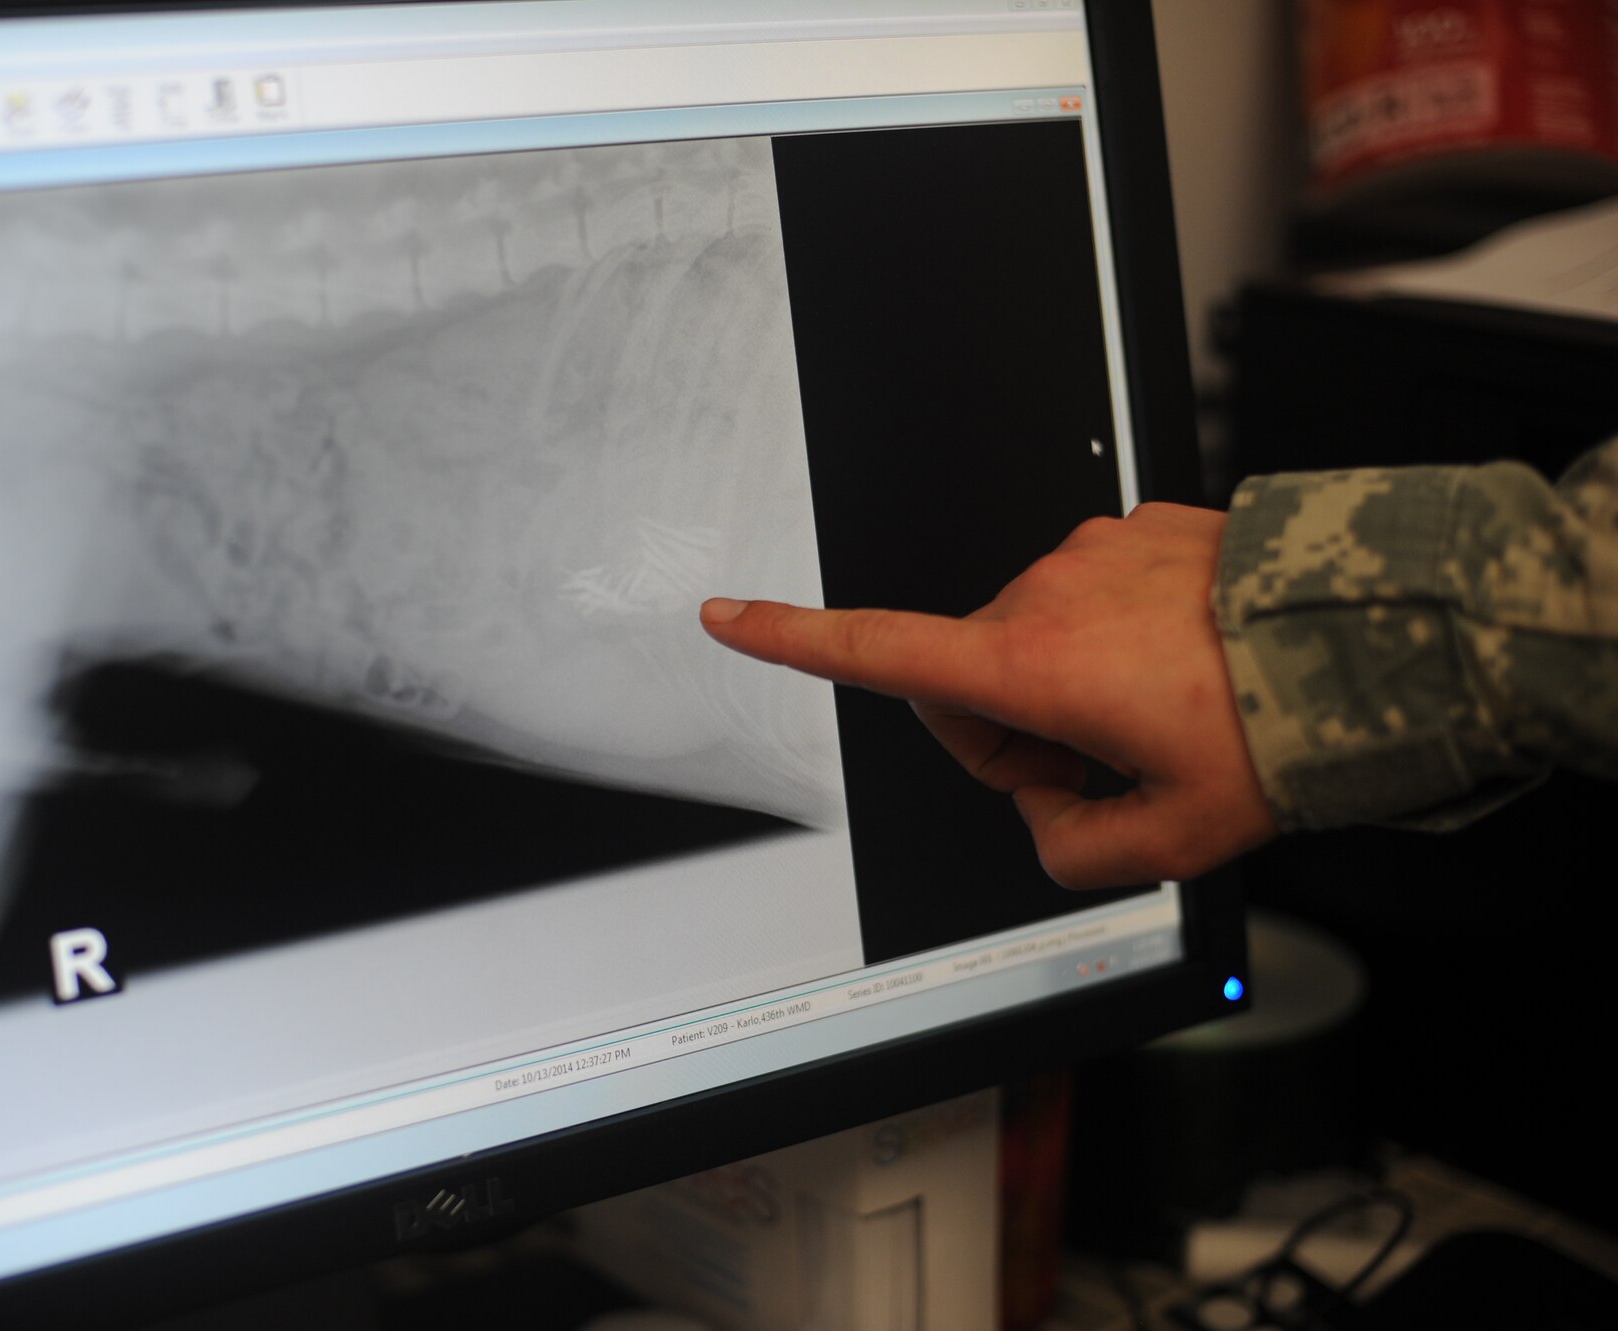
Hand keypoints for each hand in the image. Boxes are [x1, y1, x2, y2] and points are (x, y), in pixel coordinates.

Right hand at [698, 503, 1276, 887]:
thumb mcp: (1169, 841)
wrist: (1373, 637)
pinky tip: (1188, 669)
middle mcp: (1046, 592)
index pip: (879, 651)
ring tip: (1168, 718)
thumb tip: (1047, 813)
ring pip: (1038, 639)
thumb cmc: (1275, 730)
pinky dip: (1122, 642)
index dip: (790, 639)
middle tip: (1103, 775)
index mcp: (1031, 663)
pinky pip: (1097, 596)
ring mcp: (1094, 551)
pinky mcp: (1138, 528)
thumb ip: (1070, 852)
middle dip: (1012, 734)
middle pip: (969, 677)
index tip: (727, 616)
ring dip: (1075, 687)